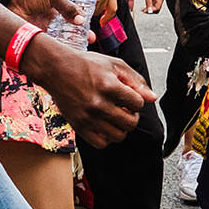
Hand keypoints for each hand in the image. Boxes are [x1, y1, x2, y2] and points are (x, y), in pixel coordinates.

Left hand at [9, 0, 86, 42]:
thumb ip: (67, 6)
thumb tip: (81, 19)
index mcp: (56, 10)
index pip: (72, 19)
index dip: (82, 25)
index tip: (90, 31)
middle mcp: (51, 21)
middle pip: (69, 31)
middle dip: (80, 36)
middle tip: (89, 40)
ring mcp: (43, 29)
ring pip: (60, 39)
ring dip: (71, 43)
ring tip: (81, 47)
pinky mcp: (35, 36)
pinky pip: (49, 44)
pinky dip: (57, 47)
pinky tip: (66, 50)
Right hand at [26, 40, 149, 147]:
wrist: (56, 69)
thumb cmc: (86, 64)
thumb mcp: (115, 65)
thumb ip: (137, 81)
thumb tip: (153, 98)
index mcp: (109, 86)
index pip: (138, 104)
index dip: (136, 100)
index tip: (129, 96)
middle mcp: (98, 104)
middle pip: (130, 123)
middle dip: (132, 115)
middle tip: (124, 108)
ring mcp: (87, 117)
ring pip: (118, 136)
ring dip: (121, 128)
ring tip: (115, 117)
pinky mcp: (78, 126)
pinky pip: (100, 143)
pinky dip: (107, 138)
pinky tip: (104, 125)